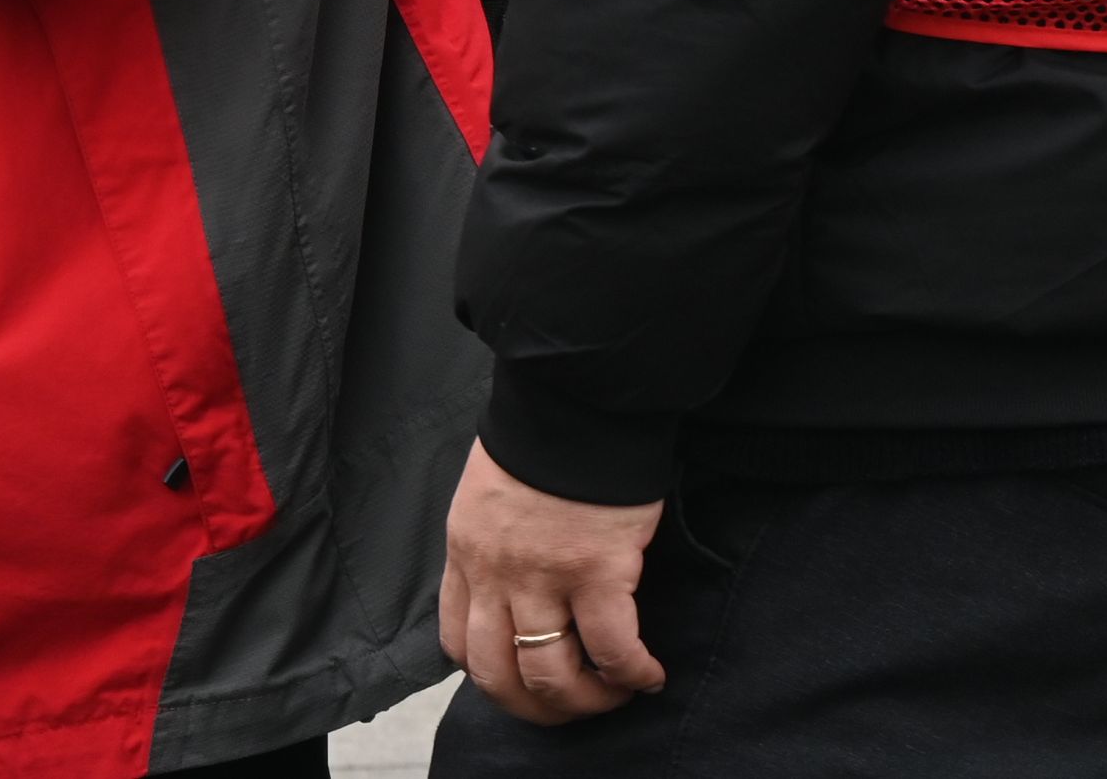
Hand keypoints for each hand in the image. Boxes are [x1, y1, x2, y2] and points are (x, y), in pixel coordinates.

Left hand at [438, 440, 666, 723]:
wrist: (575, 398)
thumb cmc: (540, 440)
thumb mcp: (488, 495)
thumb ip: (492, 545)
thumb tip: (514, 587)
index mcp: (465, 551)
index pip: (456, 641)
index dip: (490, 676)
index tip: (522, 681)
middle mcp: (494, 573)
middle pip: (496, 674)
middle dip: (536, 707)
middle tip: (572, 706)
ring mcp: (543, 576)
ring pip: (550, 674)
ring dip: (587, 700)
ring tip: (616, 693)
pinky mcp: (597, 571)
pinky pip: (612, 649)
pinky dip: (632, 674)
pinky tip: (650, 675)